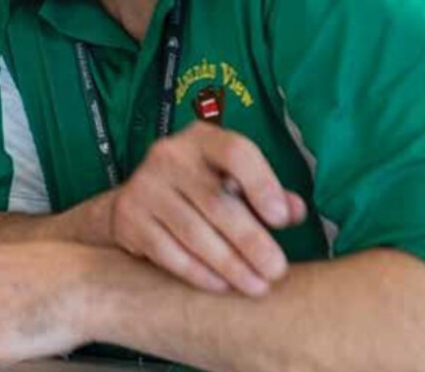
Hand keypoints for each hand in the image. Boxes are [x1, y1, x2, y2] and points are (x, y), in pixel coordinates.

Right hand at [109, 121, 306, 296]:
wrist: (136, 201)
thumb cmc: (199, 189)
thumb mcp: (231, 179)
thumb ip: (267, 193)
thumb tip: (295, 211)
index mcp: (201, 139)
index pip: (236, 152)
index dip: (262, 185)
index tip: (282, 220)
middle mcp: (168, 155)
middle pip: (216, 201)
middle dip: (251, 241)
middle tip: (276, 271)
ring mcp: (144, 186)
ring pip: (193, 231)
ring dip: (229, 264)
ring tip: (256, 286)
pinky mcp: (129, 217)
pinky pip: (167, 251)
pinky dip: (198, 272)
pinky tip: (221, 285)